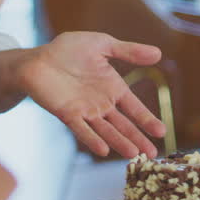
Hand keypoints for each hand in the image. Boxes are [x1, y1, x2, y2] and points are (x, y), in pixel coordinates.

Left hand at [19, 32, 165, 157]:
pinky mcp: (68, 115)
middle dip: (138, 139)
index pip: (134, 108)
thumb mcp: (102, 44)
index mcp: (113, 88)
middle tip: (152, 154)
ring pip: (107, 131)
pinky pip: (82, 130)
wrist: (37, 58)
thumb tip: (159, 53)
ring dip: (120, 142)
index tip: (162, 132)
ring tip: (133, 155)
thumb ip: (129, 51)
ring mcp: (85, 111)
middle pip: (124, 125)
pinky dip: (93, 140)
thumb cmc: (67, 50)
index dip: (147, 120)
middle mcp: (102, 104)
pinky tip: (103, 150)